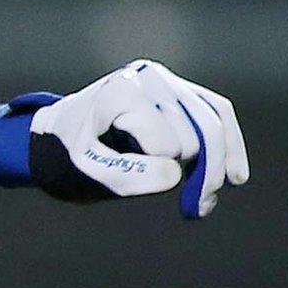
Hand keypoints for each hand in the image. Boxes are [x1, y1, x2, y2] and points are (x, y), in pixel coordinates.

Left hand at [0, 59, 249, 217]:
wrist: (53, 140)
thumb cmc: (64, 159)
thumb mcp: (84, 175)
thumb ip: (126, 177)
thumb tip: (176, 175)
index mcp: (118, 94)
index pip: (165, 144)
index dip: (154, 171)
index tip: (129, 183)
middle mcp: (145, 77)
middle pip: (197, 132)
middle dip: (200, 172)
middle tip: (192, 210)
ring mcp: (163, 78)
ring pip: (215, 120)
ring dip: (218, 164)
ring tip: (205, 203)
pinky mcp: (176, 88)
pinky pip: (217, 112)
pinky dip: (227, 144)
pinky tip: (235, 177)